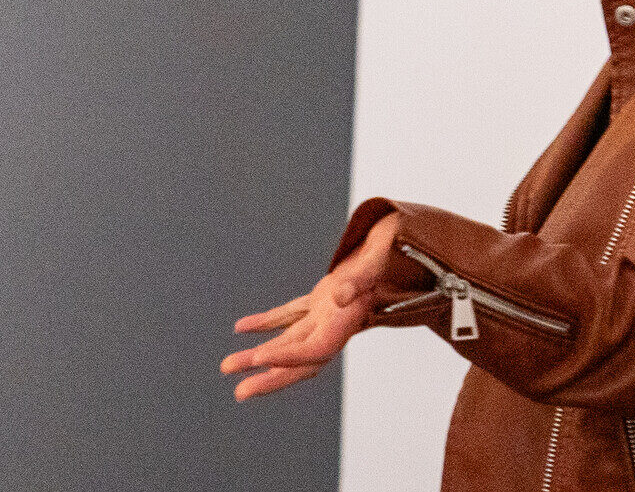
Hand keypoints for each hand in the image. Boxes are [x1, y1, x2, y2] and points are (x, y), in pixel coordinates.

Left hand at [221, 213, 400, 401]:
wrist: (406, 242)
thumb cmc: (396, 248)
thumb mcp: (383, 257)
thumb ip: (363, 277)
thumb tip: (342, 295)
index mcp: (352, 318)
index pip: (318, 348)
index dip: (290, 357)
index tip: (260, 358)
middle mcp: (338, 322)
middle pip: (301, 359)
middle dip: (271, 377)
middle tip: (239, 392)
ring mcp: (328, 313)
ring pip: (291, 341)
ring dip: (260, 355)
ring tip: (228, 367)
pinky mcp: (322, 299)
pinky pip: (291, 315)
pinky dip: (267, 322)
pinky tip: (242, 328)